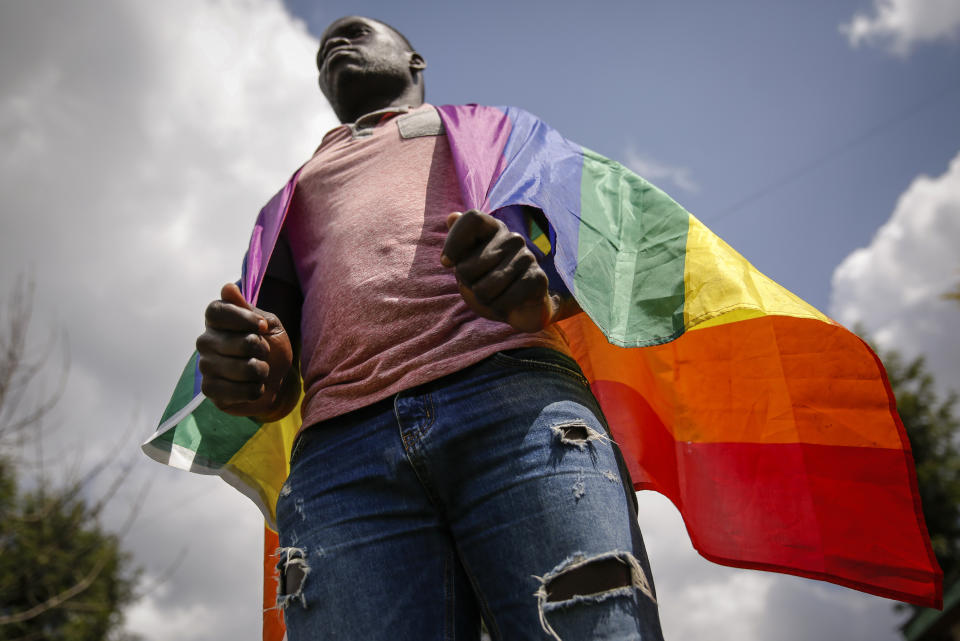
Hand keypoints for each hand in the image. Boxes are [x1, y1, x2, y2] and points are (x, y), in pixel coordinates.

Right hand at [195, 283, 297, 420]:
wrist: (276, 381)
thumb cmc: (271, 349)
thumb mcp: (268, 325)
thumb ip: (249, 310)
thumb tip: (227, 288)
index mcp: (216, 320)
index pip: (216, 311)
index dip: (243, 318)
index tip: (263, 326)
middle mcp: (205, 341)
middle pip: (238, 342)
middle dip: (262, 349)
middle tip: (264, 353)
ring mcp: (205, 366)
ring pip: (242, 368)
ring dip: (262, 371)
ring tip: (261, 371)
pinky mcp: (209, 389)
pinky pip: (237, 390)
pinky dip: (254, 390)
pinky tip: (254, 387)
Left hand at [441, 209, 557, 331]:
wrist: (522, 305)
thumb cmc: (489, 279)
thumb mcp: (468, 260)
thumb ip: (458, 239)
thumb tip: (452, 217)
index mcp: (494, 228)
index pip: (472, 219)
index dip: (453, 243)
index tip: (447, 262)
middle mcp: (512, 238)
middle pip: (466, 267)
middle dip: (467, 283)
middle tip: (481, 283)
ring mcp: (527, 257)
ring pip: (483, 290)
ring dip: (483, 299)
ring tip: (495, 294)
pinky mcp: (537, 279)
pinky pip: (502, 302)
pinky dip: (499, 308)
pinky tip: (507, 303)